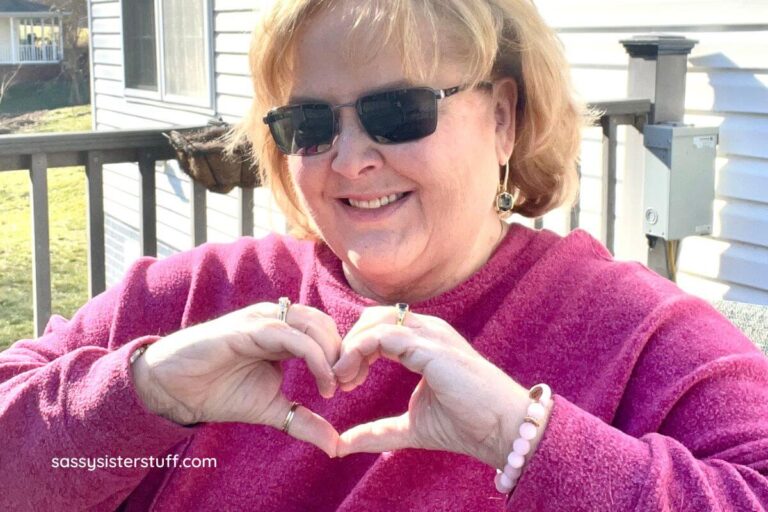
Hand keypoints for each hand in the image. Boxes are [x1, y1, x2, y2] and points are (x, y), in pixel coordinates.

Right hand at [131, 302, 340, 455]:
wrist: (174, 389)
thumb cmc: (220, 391)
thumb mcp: (272, 409)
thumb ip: (304, 420)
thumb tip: (335, 445)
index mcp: (284, 331)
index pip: (327, 331)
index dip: (343, 356)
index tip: (350, 387)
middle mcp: (276, 319)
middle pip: (327, 325)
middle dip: (343, 354)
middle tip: (348, 385)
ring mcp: (263, 320)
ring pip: (314, 325)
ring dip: (333, 355)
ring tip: (335, 386)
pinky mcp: (249, 328)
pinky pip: (293, 336)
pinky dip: (316, 358)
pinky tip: (322, 384)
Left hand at [333, 307, 540, 467]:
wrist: (501, 428)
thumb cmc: (465, 424)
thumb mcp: (411, 426)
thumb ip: (377, 431)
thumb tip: (340, 445)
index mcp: (424, 341)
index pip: (378, 327)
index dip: (355, 350)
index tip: (345, 382)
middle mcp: (427, 329)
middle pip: (372, 317)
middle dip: (348, 344)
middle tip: (340, 379)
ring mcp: (429, 334)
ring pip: (374, 322)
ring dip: (350, 349)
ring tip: (343, 379)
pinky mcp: (429, 346)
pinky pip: (382, 335)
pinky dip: (358, 352)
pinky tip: (352, 376)